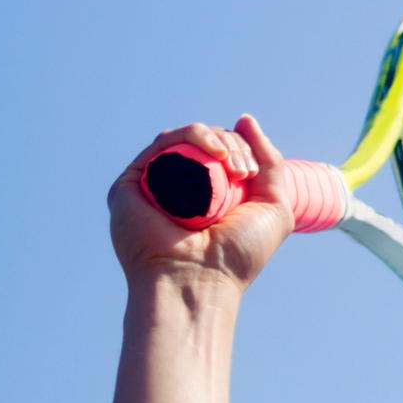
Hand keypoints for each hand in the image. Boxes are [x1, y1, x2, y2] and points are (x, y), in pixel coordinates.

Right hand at [108, 115, 293, 290]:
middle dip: (232, 144)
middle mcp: (177, 188)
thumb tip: (245, 119)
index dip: (242, 148)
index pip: (222, 151)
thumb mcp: (273, 206)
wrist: (200, 283)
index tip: (252, 172)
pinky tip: (213, 152)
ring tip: (229, 161)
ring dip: (214, 138)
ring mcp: (152, 185)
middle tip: (244, 171)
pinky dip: (190, 136)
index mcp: (205, 194)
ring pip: (183, 138)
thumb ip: (269, 162)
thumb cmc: (237, 255)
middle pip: (204, 142)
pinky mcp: (130, 185)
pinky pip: (161, 144)